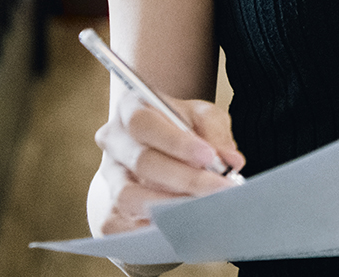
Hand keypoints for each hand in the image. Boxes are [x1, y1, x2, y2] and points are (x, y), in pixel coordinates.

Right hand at [88, 92, 245, 235]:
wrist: (157, 146)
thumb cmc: (182, 126)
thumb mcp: (202, 116)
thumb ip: (216, 133)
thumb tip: (232, 162)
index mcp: (130, 108)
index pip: (144, 123)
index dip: (175, 142)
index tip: (208, 156)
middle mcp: (114, 142)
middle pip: (141, 161)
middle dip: (184, 178)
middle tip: (219, 189)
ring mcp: (107, 179)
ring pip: (129, 196)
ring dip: (169, 206)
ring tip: (204, 209)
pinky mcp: (107, 212)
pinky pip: (120, 227)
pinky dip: (148, 230)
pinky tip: (179, 228)